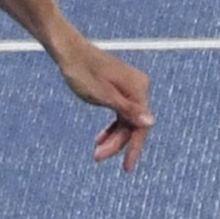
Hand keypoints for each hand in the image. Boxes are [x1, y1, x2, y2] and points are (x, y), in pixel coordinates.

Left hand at [57, 42, 153, 168]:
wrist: (68, 51)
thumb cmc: (82, 72)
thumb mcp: (102, 96)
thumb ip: (127, 109)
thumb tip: (151, 121)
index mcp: (138, 89)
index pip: (141, 126)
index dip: (134, 149)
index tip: (126, 167)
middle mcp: (139, 88)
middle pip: (132, 125)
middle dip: (117, 144)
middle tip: (97, 157)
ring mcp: (130, 88)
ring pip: (126, 121)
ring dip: (113, 138)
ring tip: (97, 151)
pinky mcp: (120, 89)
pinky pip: (121, 113)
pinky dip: (112, 127)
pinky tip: (100, 138)